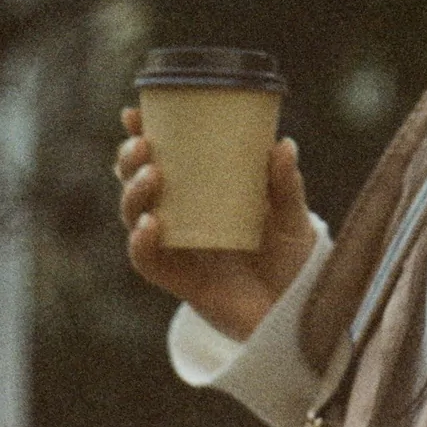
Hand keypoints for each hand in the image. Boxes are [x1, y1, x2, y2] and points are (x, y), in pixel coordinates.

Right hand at [115, 106, 317, 341]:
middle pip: (138, 185)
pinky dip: (142, 244)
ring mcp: (179, 249)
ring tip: (152, 176)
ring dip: (134, 195)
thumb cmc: (291, 260)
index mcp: (203, 194)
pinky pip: (149, 262)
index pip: (164, 159)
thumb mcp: (292, 217)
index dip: (142, 136)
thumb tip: (282, 146)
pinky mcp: (180, 281)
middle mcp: (183, 219)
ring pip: (135, 218)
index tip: (134, 113)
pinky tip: (150, 225)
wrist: (298, 312)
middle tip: (143, 145)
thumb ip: (285, 185)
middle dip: (129, 162)